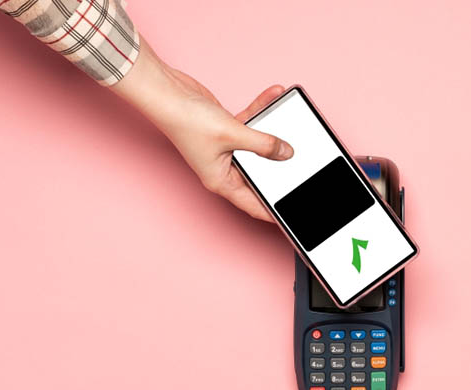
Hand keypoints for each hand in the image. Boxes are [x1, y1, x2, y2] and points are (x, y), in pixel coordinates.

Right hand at [112, 37, 292, 220]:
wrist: (167, 92)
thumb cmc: (186, 121)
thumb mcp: (233, 134)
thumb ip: (264, 145)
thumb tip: (286, 153)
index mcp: (222, 181)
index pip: (253, 203)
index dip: (272, 211)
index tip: (290, 215)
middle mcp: (223, 169)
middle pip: (260, 173)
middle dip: (280, 167)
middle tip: (303, 167)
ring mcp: (225, 149)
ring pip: (258, 145)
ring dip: (273, 131)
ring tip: (292, 121)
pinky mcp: (226, 130)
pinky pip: (251, 124)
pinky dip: (261, 111)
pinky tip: (273, 96)